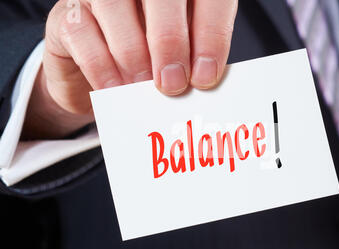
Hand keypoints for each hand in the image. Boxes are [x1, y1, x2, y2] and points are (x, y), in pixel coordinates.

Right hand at [23, 0, 237, 138]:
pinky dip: (102, 69)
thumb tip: (205, 78)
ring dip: (134, 56)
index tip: (206, 76)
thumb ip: (194, 61)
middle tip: (173, 84)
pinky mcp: (69, 14)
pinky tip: (115, 90)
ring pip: (115, 8)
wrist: (100, 76)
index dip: (210, 35)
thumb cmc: (149, 65)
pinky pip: (83, 35)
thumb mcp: (180, 60)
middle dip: (170, 42)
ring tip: (143, 89)